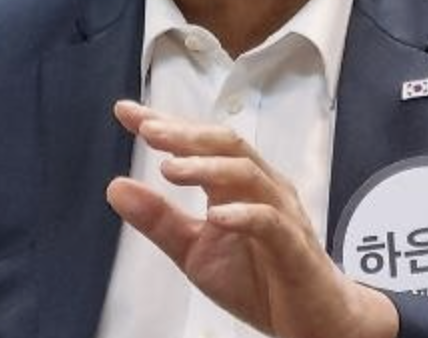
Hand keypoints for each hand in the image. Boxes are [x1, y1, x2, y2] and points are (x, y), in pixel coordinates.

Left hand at [106, 100, 397, 337]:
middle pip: (227, 144)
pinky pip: (271, 222)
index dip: (166, 123)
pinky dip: (243, 214)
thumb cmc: (258, 278)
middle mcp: (262, 187)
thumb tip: (115, 186)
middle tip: (147, 129)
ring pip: (248, 174)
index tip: (126, 111)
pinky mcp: (295, 247)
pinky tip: (216, 215)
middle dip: (186, 134)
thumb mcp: (195, 251)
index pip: (201, 142)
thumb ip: (158, 220)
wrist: (312, 322)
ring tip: (170, 168)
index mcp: (237, 183)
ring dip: (208, 167)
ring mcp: (282, 213)